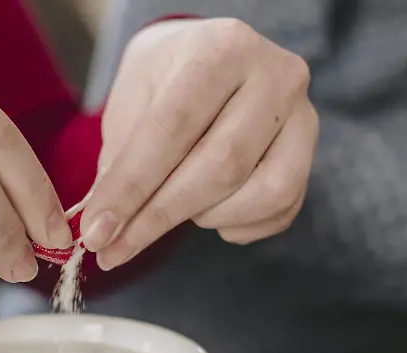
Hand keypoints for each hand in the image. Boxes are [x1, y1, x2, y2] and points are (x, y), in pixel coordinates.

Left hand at [82, 18, 318, 268]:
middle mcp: (275, 75)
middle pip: (221, 165)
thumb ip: (119, 162)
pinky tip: (209, 213)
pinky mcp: (311, 151)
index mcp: (221, 49)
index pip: (173, 128)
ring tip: (173, 207)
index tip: (96, 233)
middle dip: (159, 217)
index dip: (131, 188)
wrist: (211, 60)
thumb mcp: (131, 103)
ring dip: (207, 216)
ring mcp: (304, 114)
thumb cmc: (164, 83)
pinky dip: (238, 225)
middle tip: (112, 249)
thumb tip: (102, 228)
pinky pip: (282, 208)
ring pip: (263, 192)